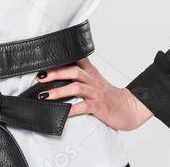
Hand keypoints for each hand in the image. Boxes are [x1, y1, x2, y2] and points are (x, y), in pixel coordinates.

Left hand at [36, 57, 153, 130]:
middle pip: (74, 71)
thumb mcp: (95, 80)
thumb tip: (58, 71)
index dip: (63, 57)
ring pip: (76, 88)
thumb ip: (80, 74)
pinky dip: (72, 110)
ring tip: (44, 95)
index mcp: (91, 72)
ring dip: (59, 91)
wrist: (128, 108)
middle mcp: (92, 80)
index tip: (47, 57)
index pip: (77, 58)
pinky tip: (62, 113)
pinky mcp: (99, 107)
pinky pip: (84, 107)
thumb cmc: (108, 95)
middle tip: (40, 76)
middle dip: (56, 73)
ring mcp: (96, 93)